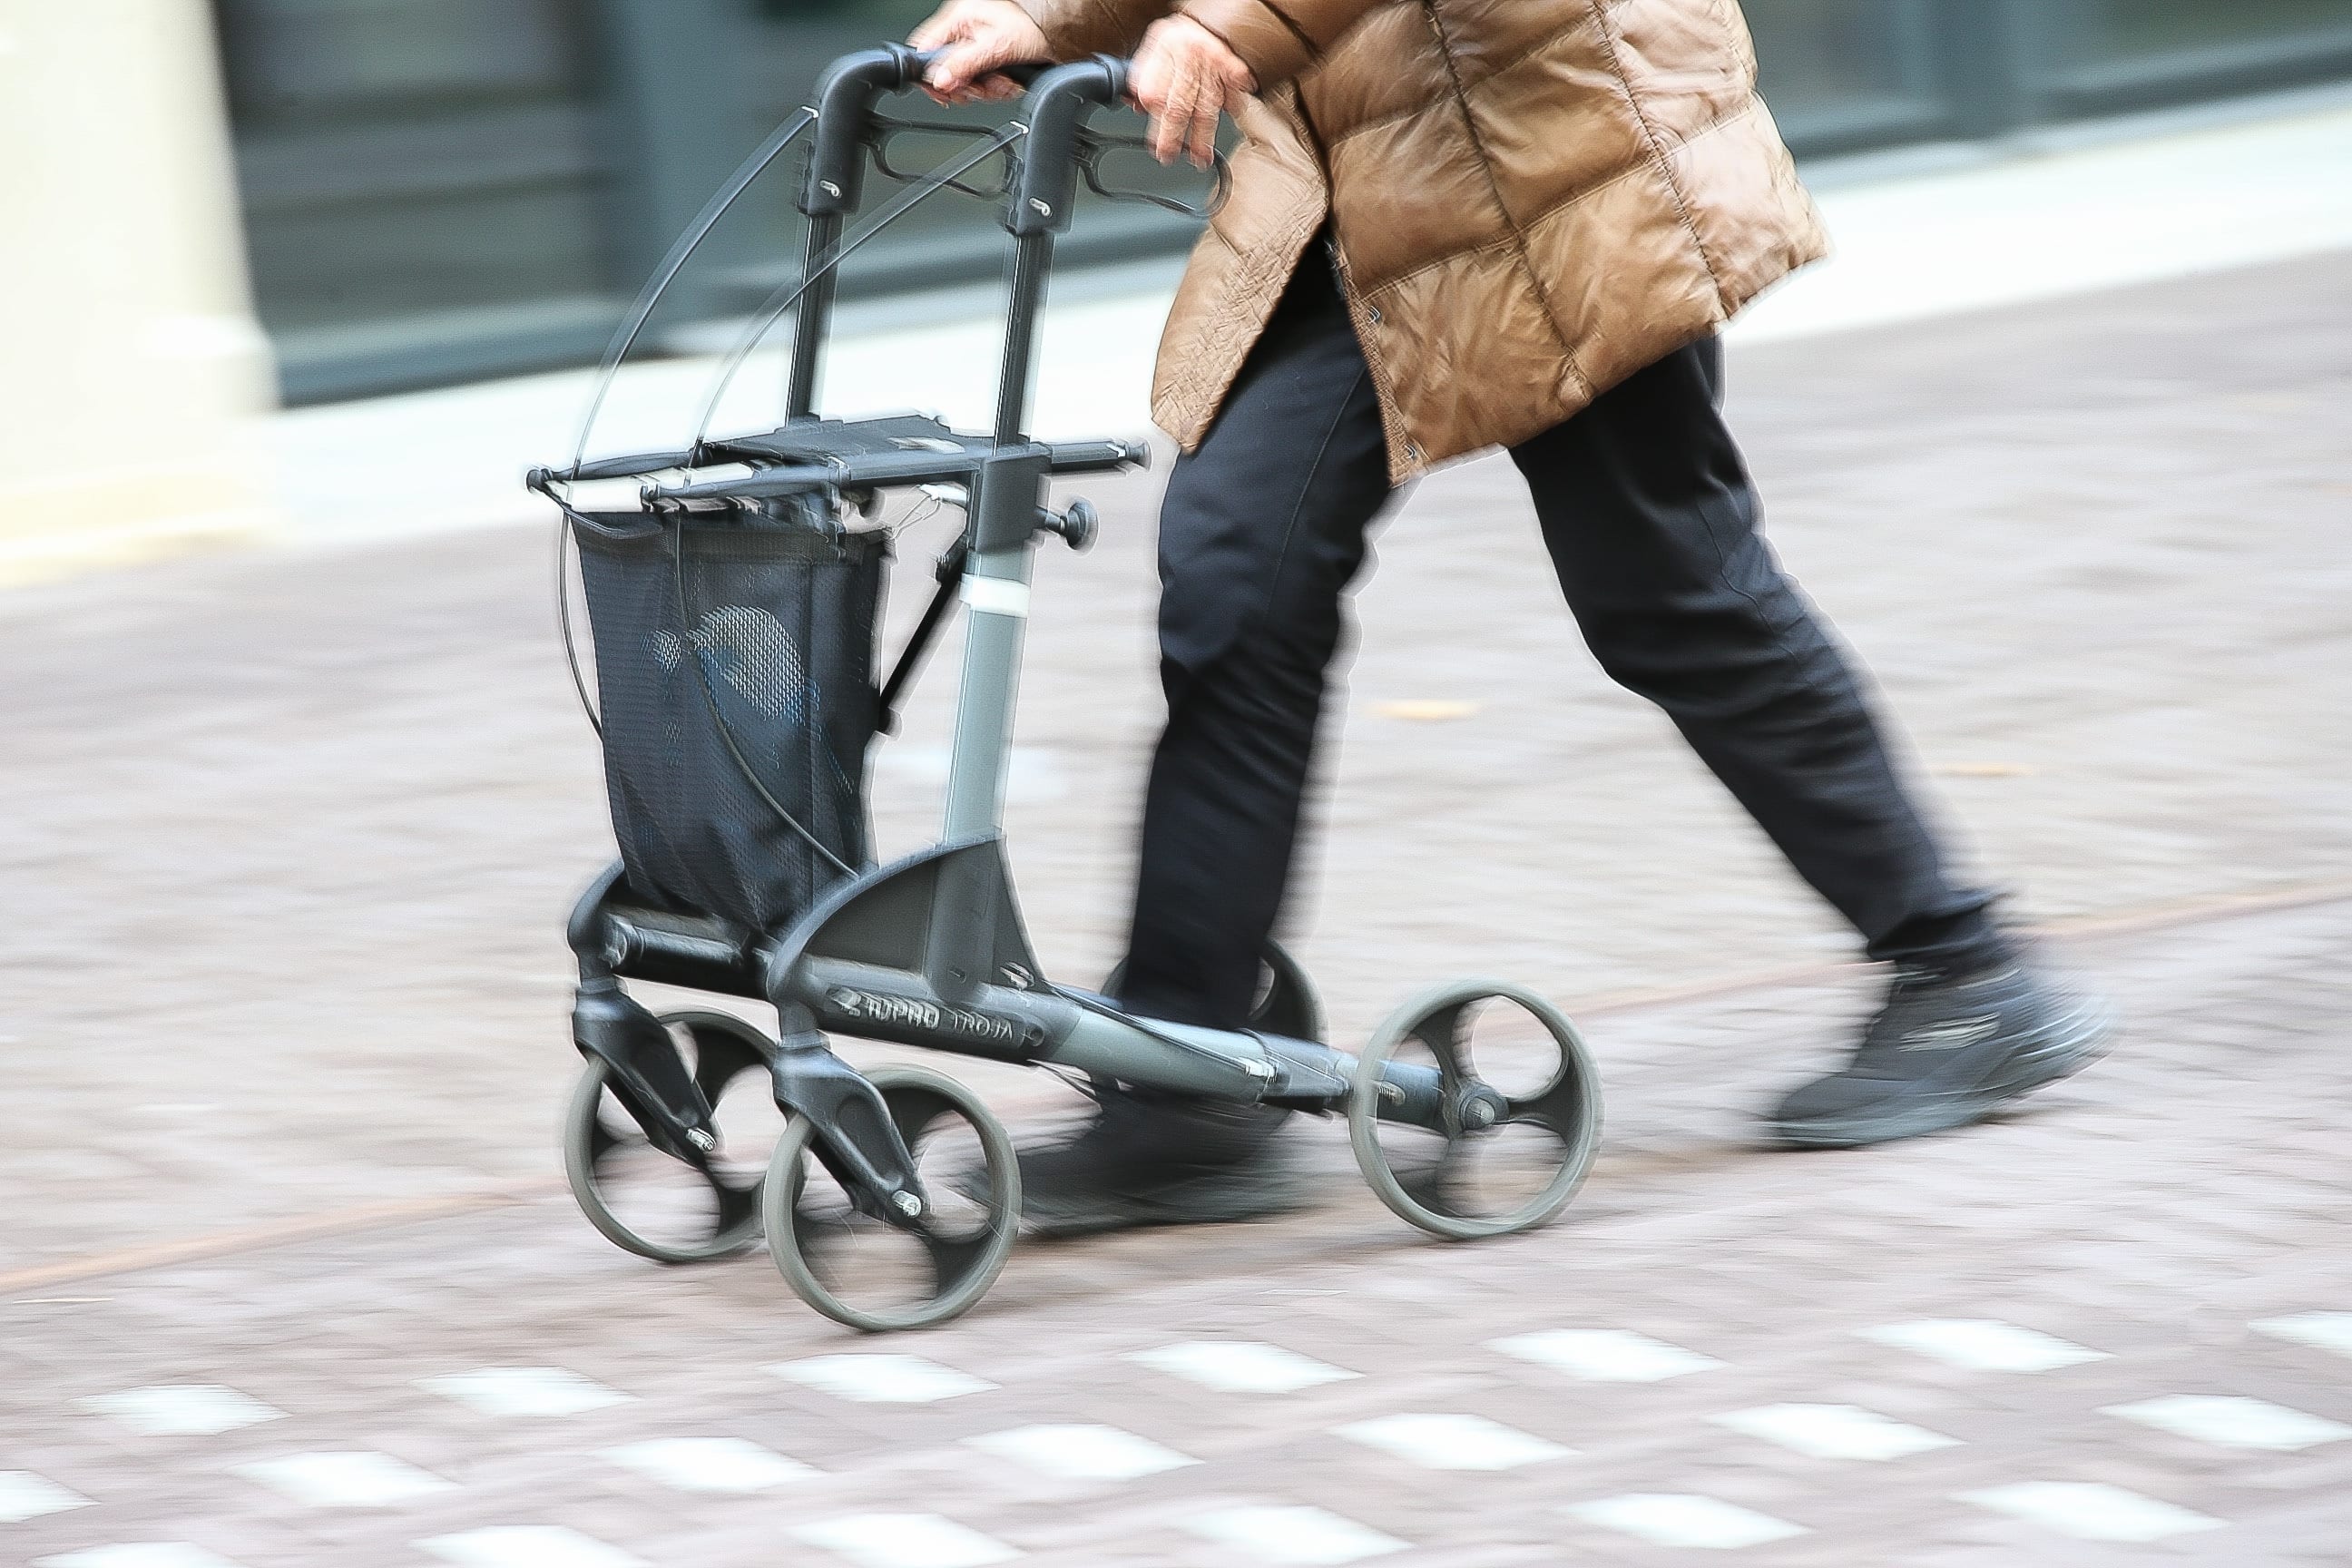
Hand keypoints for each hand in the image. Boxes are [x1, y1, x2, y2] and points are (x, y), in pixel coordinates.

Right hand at [910, 0, 1049, 102]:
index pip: (927, 48)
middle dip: (966, 85)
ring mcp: (977, 45)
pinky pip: (982, 81)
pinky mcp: (990, 58)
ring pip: (966, 79)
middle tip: (978, 89)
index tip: (943, 92)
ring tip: (1002, 82)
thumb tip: (940, 80)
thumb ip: (964, 64)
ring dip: (985, 88)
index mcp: (960, 17)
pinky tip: (1008, 81)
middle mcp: (966, 29)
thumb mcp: (995, 47)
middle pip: (947, 69)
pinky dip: (995, 87)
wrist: (1061, 34)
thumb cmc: (1034, 27)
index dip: (932, 74)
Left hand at [1129, 15, 1254, 166]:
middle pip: (1178, 103)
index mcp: (1164, 48)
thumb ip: (1143, 76)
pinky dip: (1234, 105)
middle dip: (1173, 136)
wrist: (1212, 13)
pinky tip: (1230, 119)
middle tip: (1169, 157)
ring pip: (1206, 104)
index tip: (1153, 143)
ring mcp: (1212, 60)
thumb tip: (1137, 107)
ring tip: (1201, 158)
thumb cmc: (1181, 36)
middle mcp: (1187, 55)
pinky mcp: (1233, 64)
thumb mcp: (1154, 48)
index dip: (1153, 120)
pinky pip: (1234, 88)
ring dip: (1204, 136)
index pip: (1153, 90)